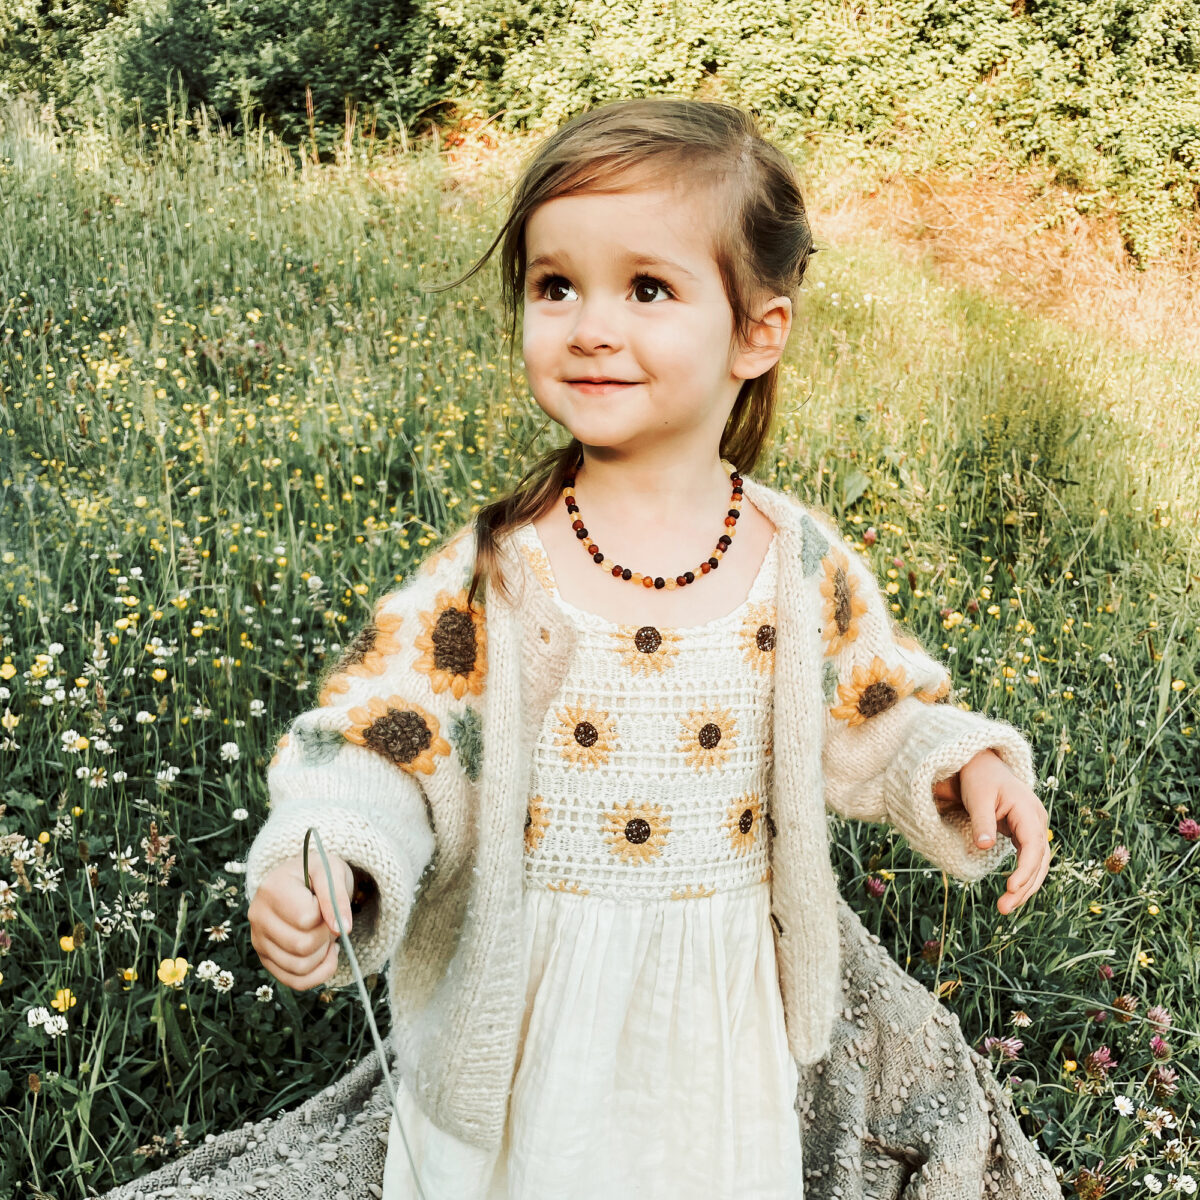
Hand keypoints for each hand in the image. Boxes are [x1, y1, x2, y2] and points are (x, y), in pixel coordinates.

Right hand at [248, 849, 354, 989]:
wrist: (303, 880)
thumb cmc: (318, 873)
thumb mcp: (332, 871)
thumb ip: (337, 897)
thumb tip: (342, 929)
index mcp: (272, 889)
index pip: (307, 919)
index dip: (327, 914)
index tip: (328, 903)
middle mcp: (258, 916)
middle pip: (302, 947)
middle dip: (326, 936)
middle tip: (328, 921)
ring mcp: (259, 940)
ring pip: (300, 968)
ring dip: (323, 955)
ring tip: (324, 933)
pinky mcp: (266, 959)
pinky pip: (296, 982)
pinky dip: (319, 973)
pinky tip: (324, 953)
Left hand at [932, 749, 1051, 915]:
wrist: (981, 763)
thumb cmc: (979, 778)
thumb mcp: (978, 797)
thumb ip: (982, 821)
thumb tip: (983, 845)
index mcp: (1028, 811)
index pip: (1033, 846)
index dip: (1025, 870)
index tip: (1011, 888)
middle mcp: (1036, 821)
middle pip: (1039, 860)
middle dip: (1024, 887)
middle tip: (1004, 908)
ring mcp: (1032, 828)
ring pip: (1037, 864)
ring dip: (1025, 887)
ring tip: (1005, 907)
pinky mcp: (1024, 833)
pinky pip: (1029, 859)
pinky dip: (1023, 877)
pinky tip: (1012, 893)